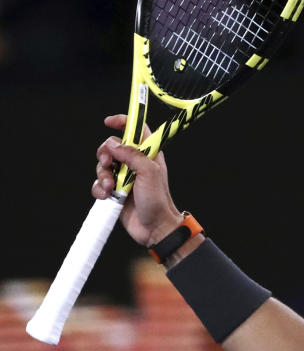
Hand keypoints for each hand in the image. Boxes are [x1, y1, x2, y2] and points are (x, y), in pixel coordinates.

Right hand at [93, 114, 181, 245]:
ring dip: (102, 175)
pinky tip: (106, 196)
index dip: (124, 122)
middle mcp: (135, 164)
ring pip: (103, 165)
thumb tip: (113, 144)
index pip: (137, 131)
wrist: (154, 228)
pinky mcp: (115, 191)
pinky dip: (99, 188)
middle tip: (108, 163)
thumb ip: (132, 155)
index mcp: (148, 155)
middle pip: (112, 147)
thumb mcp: (149, 173)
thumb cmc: (158, 201)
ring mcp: (124, 177)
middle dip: (105, 153)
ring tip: (110, 188)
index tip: (109, 122)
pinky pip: (99, 183)